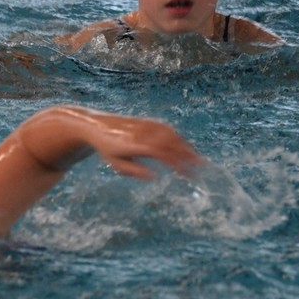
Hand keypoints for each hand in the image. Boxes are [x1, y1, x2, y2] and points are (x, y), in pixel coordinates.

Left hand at [81, 112, 204, 179]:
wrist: (97, 126)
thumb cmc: (107, 149)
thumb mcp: (117, 164)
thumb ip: (135, 171)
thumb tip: (155, 177)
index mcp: (137, 144)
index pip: (163, 154)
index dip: (177, 163)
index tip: (187, 173)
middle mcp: (145, 133)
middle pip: (171, 143)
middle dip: (188, 154)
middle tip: (201, 166)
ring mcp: (149, 125)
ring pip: (173, 135)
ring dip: (186, 146)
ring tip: (197, 158)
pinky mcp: (150, 121)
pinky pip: (169, 129)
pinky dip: (179, 138)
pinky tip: (185, 146)